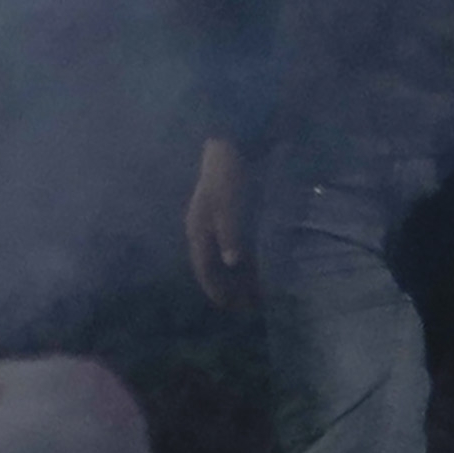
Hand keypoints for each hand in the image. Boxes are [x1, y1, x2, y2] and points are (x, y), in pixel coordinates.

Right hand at [183, 140, 255, 314]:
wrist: (228, 145)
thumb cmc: (228, 177)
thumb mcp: (228, 205)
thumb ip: (229, 234)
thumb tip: (231, 262)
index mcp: (198, 230)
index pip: (204, 268)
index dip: (215, 288)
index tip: (227, 306)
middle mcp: (202, 231)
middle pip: (212, 266)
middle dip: (227, 286)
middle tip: (244, 307)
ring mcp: (213, 224)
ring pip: (222, 258)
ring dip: (235, 276)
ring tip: (252, 294)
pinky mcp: (225, 216)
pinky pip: (231, 246)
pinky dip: (241, 260)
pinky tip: (254, 268)